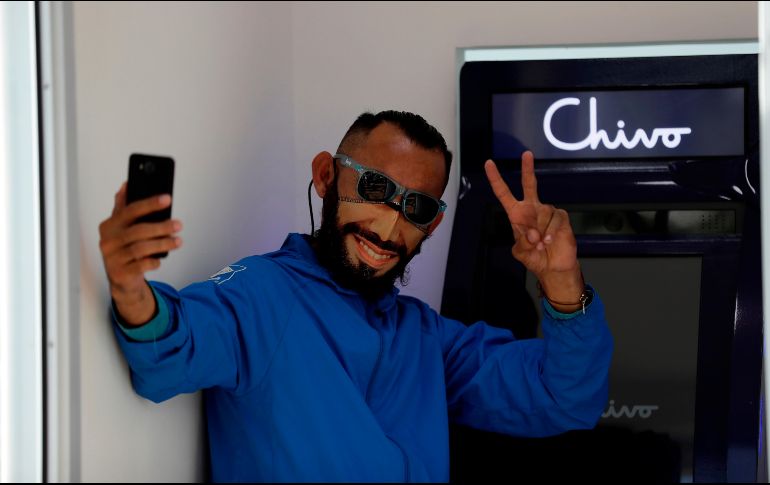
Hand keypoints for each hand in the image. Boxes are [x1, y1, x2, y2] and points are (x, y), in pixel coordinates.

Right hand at [98, 182, 182, 324]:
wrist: (120, 278)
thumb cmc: (125, 248)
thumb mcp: (121, 227)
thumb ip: (123, 207)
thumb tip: (126, 185)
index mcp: (109, 225)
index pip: (130, 211)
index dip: (149, 204)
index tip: (167, 198)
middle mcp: (108, 241)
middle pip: (137, 230)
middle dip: (161, 226)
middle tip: (178, 224)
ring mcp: (112, 258)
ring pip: (140, 248)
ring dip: (162, 244)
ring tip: (178, 241)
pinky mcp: (120, 273)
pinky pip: (140, 266)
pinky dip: (153, 261)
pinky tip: (160, 259)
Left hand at [484, 151, 583, 309]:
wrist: (554, 267)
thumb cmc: (535, 258)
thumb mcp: (520, 253)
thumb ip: (522, 243)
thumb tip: (533, 234)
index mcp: (516, 215)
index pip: (504, 193)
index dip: (496, 179)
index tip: (489, 164)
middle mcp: (532, 209)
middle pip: (529, 184)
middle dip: (527, 169)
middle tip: (526, 154)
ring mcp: (547, 212)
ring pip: (543, 212)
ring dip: (541, 230)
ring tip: (541, 244)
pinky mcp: (560, 217)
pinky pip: (555, 218)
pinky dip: (551, 231)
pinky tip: (550, 240)